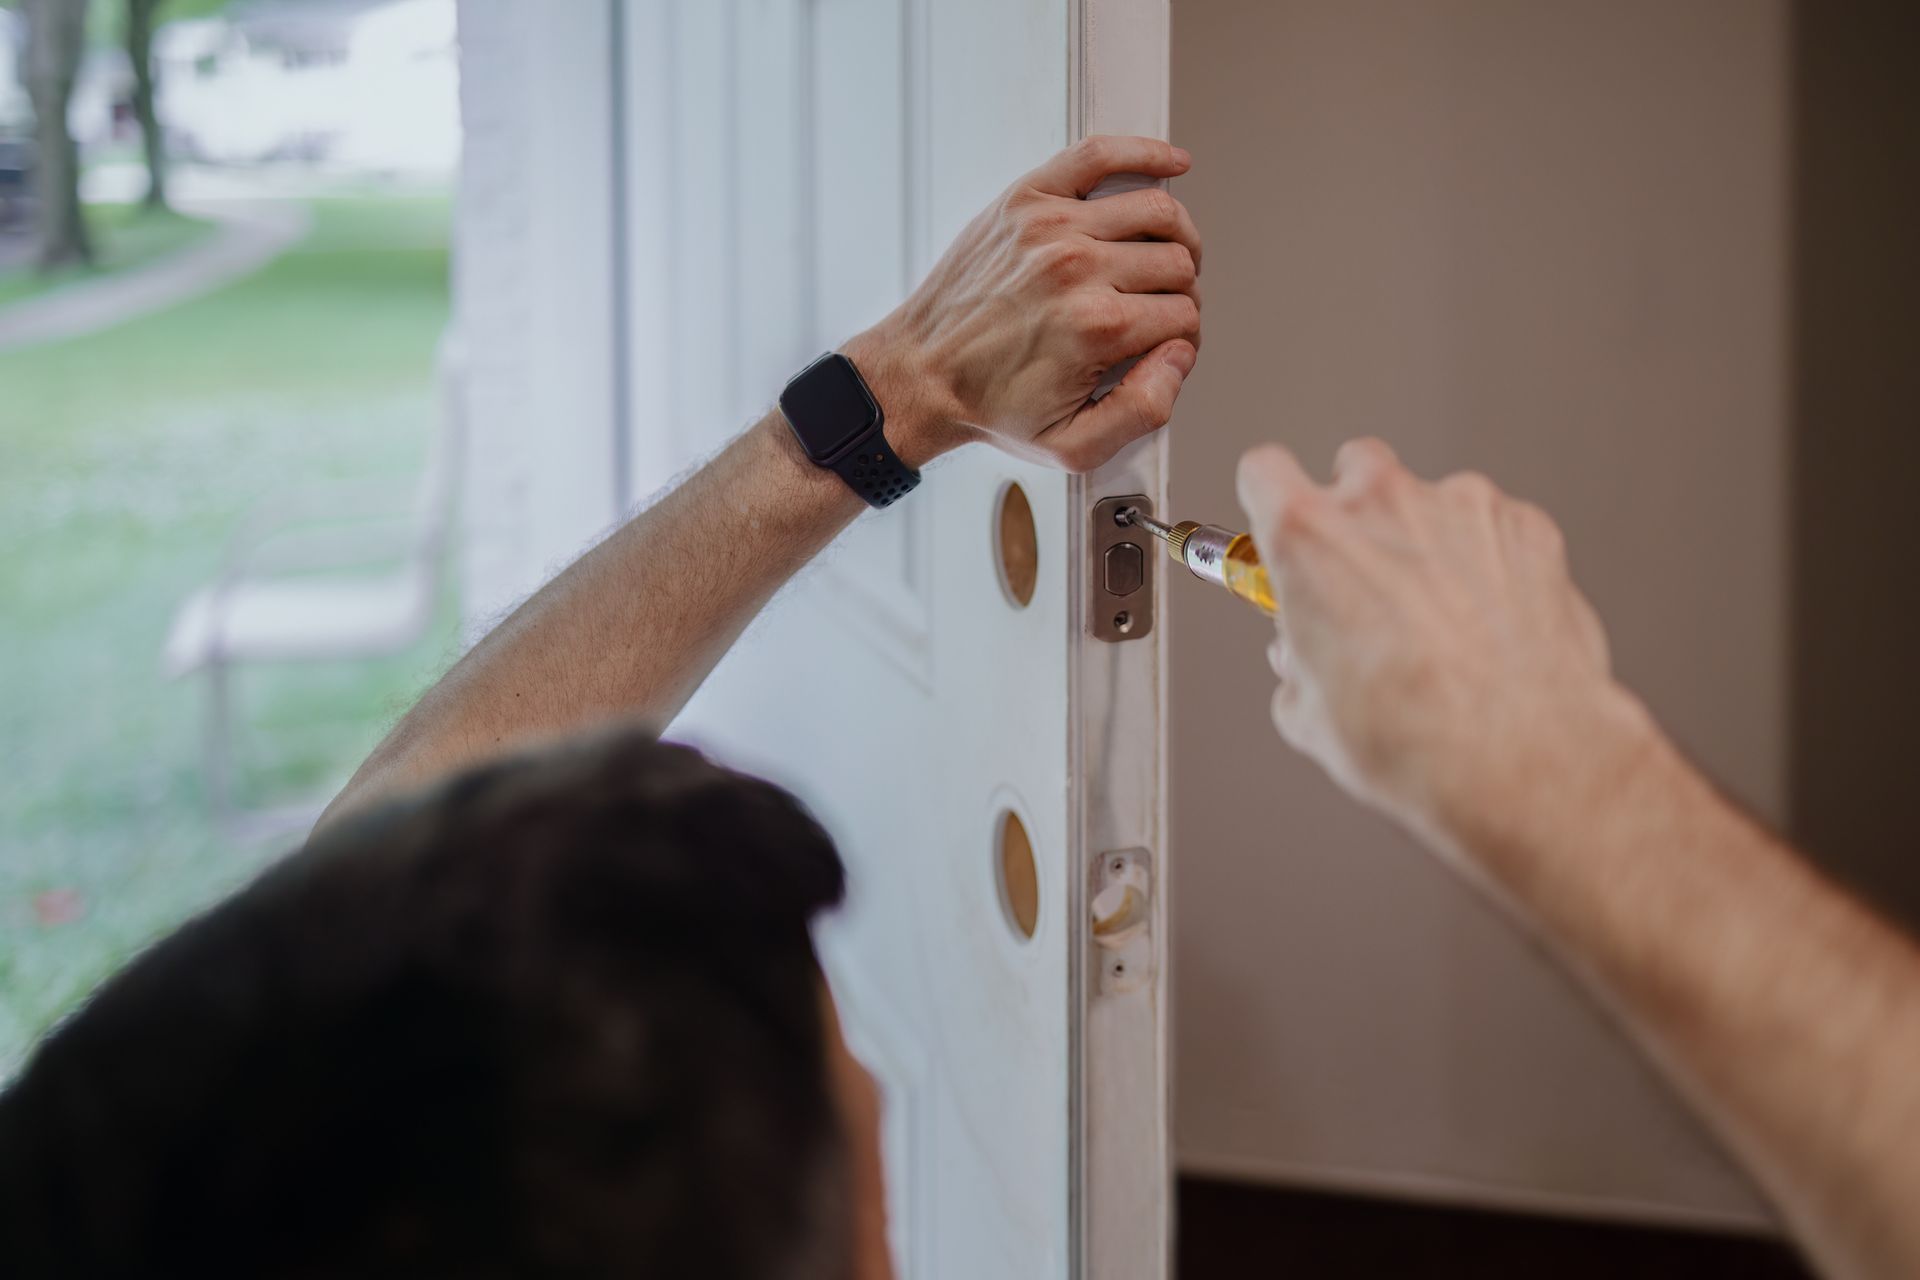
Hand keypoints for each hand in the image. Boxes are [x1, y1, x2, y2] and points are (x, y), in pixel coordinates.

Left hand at [846, 135, 1202, 472]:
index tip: (1163, 344)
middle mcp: (1077, 269)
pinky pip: (1099, 155)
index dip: (1183, 335)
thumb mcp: (1073, 444)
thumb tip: (1180, 355)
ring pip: (1156, 211)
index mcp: (1096, 327)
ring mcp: (1052, 226)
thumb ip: (1144, 410)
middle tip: (1159, 309)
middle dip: (1182, 291)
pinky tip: (1173, 165)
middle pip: (1177, 263)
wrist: (920, 375)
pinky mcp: (1026, 200)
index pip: (1183, 315)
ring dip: (1177, 235)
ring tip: (1165, 258)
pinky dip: (1147, 153)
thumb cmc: (991, 406)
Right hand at [1235, 438, 1640, 847]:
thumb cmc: (1413, 737)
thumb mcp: (1309, 713)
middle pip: (1354, 466)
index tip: (1279, 526)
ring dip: (1427, 543)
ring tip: (1441, 621)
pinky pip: (1494, 531)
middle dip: (1356, 513)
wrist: (1518, 757)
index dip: (1270, 500)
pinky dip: (1488, 564)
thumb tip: (1307, 660)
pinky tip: (1489, 624)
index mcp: (1308, 538)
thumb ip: (1297, 664)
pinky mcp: (1525, 527)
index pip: (1264, 471)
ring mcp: (1460, 507)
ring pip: (1431, 502)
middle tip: (1364, 579)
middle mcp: (1382, 504)